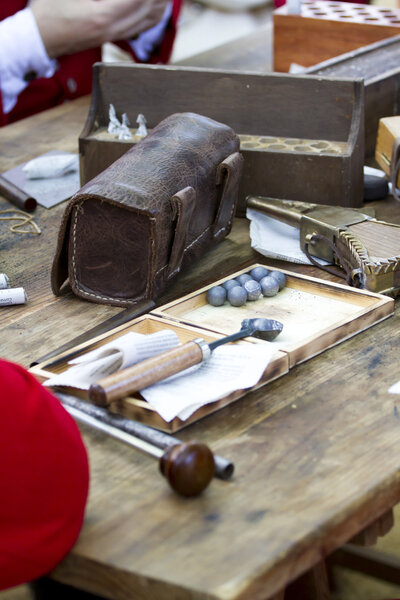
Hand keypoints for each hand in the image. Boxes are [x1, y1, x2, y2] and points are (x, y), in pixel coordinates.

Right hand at [30, 0, 169, 57]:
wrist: (40, 38)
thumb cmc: (49, 10)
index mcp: (101, 17)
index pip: (135, 0)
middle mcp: (112, 30)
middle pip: (147, 10)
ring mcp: (113, 36)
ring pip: (147, 21)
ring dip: (159, 4)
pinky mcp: (112, 38)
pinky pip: (140, 28)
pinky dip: (152, 15)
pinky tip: (156, 5)